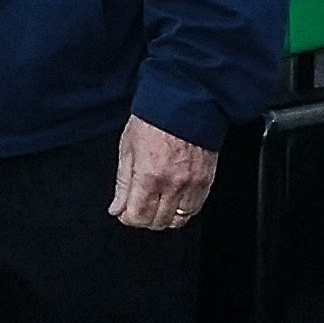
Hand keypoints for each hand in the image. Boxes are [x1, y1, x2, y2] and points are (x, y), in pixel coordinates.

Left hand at [109, 115, 215, 230]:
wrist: (185, 100)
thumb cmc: (154, 118)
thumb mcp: (128, 147)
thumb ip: (122, 183)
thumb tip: (117, 209)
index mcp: (149, 175)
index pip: (137, 216)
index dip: (128, 217)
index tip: (125, 211)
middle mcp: (172, 183)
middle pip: (157, 222)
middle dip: (144, 218)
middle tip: (140, 204)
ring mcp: (192, 183)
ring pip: (177, 220)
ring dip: (165, 216)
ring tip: (158, 202)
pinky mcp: (206, 180)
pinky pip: (195, 208)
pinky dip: (184, 210)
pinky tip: (175, 199)